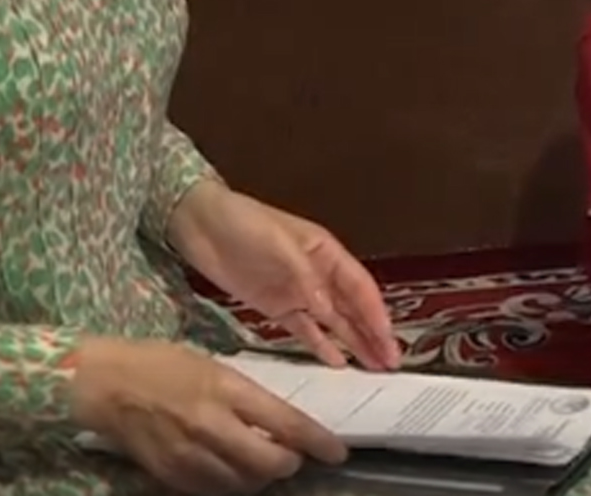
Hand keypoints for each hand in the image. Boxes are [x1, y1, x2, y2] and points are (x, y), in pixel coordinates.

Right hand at [70, 336, 345, 493]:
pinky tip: (229, 471)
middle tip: (292, 456)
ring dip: (260, 477)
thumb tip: (279, 425)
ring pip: (244, 485)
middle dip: (290, 464)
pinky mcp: (169, 476)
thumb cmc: (162, 364)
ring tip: (260, 462)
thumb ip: (248, 398)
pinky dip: (229, 485)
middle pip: (270, 464)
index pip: (287, 424)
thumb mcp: (215, 368)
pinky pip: (212, 491)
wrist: (104, 384)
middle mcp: (211, 426)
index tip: (337, 452)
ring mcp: (189, 456)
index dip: (319, 443)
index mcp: (227, 389)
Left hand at [168, 183, 402, 370]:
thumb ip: (304, 278)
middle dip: (373, 334)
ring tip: (374, 367)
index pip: (359, 287)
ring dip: (353, 342)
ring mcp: (297, 292)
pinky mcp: (274, 306)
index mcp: (325, 253)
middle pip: (352, 308)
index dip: (376, 313)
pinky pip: (304, 330)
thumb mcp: (277, 244)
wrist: (198, 223)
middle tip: (392, 362)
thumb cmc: (243, 223)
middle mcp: (318, 274)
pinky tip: (335, 362)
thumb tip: (327, 309)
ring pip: (333, 322)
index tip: (389, 339)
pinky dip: (320, 345)